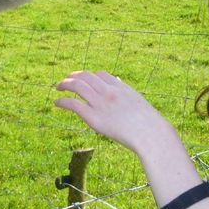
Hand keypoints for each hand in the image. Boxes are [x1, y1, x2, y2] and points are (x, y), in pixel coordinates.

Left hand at [54, 71, 174, 156]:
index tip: (84, 80)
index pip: (101, 74)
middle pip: (86, 76)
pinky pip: (74, 104)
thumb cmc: (149, 123)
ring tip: (58, 87)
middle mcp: (109, 92)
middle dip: (74, 76)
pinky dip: (63, 101)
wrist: (150, 134)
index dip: (90, 76)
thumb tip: (119, 82)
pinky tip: (57, 102)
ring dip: (65, 84)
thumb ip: (126, 91)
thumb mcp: (138, 101)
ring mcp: (101, 104)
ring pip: (77, 86)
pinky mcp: (94, 118)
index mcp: (120, 87)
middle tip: (67, 80)